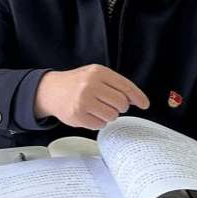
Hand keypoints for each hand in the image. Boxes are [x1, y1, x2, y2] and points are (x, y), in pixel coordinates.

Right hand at [34, 64, 149, 129]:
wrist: (51, 90)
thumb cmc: (78, 83)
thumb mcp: (95, 75)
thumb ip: (115, 84)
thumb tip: (135, 99)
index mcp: (98, 72)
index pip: (125, 86)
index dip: (138, 97)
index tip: (144, 104)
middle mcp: (91, 85)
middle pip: (121, 103)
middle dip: (119, 106)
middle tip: (110, 104)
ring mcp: (83, 100)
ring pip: (112, 115)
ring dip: (108, 115)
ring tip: (97, 108)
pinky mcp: (78, 115)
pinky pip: (100, 125)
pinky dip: (98, 122)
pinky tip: (89, 114)